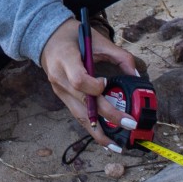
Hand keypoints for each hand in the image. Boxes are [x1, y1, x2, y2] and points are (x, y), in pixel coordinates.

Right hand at [38, 18, 140, 148]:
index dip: (94, 86)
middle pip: (82, 103)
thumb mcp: (96, 39)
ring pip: (78, 115)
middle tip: (128, 123)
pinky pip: (77, 115)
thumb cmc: (72, 36)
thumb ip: (119, 55)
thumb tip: (136, 75)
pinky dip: (92, 127)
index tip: (106, 84)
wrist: (46, 38)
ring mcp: (59, 91)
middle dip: (107, 115)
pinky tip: (105, 138)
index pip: (78, 80)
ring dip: (98, 132)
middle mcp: (59, 78)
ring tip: (116, 145)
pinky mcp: (62, 97)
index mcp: (65, 60)